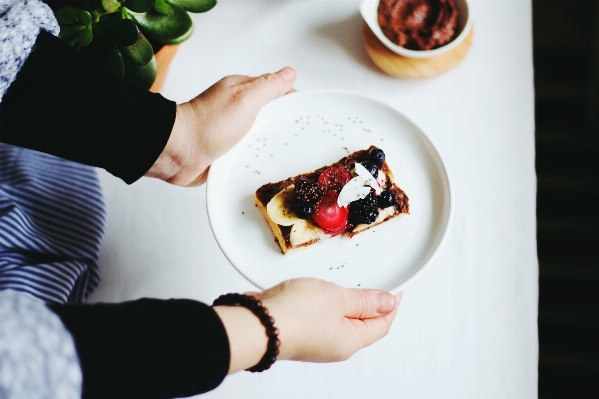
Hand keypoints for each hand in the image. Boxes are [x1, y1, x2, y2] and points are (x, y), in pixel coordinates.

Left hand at [146, 67, 296, 185]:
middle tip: (297, 139)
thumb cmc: (208, 124)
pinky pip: (249, 155)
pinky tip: (264, 165)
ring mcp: (232, 132)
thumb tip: (289, 73)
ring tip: (283, 155)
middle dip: (283, 126)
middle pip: (271, 116)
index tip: (306, 114)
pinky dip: (256, 159)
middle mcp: (237, 110)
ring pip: (261, 137)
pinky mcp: (227, 152)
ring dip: (269, 146)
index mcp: (242, 91)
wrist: (178, 153)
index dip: (292, 101)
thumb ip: (268, 86)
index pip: (276, 92)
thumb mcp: (245, 98)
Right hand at [213, 278, 401, 373]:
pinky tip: (319, 292)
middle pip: (362, 324)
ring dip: (346, 303)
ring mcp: (316, 341)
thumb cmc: (294, 314)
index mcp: (350, 341)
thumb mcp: (337, 299)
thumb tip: (387, 302)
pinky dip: (326, 304)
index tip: (396, 288)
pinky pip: (321, 318)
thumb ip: (363, 300)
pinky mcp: (299, 332)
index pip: (382, 324)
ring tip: (346, 284)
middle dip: (370, 304)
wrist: (255, 323)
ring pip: (340, 320)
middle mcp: (335, 345)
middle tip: (374, 283)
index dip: (391, 304)